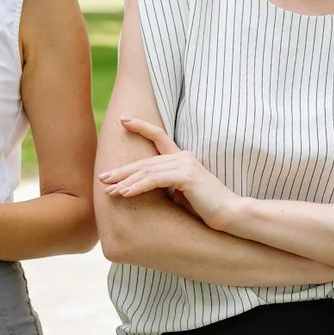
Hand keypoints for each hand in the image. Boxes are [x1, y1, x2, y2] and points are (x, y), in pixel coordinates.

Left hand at [100, 117, 243, 231]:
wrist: (230, 214)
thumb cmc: (207, 208)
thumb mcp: (182, 193)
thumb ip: (167, 185)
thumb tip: (146, 187)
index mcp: (183, 158)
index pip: (160, 136)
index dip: (141, 126)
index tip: (123, 120)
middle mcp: (184, 156)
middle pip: (146, 160)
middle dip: (122, 170)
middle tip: (103, 177)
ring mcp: (185, 164)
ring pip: (147, 170)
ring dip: (125, 181)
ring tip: (109, 190)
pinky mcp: (186, 176)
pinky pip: (155, 180)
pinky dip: (137, 187)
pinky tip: (124, 193)